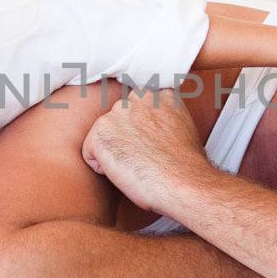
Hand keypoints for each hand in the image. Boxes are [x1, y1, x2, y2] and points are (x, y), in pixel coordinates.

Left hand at [81, 88, 213, 214]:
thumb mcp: (183, 128)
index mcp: (159, 95)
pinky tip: (126, 172)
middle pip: (117, 122)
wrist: (183, 182)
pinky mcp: (100, 132)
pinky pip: (90, 154)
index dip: (140, 132)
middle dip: (124, 140)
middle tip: (144, 159)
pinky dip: (102, 169)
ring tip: (137, 165)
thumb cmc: (186, 167)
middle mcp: (136, 98)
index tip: (150, 145)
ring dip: (114, 153)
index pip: (135, 110)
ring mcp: (117, 113)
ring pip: (103, 137)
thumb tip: (153, 129)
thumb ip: (163, 119)